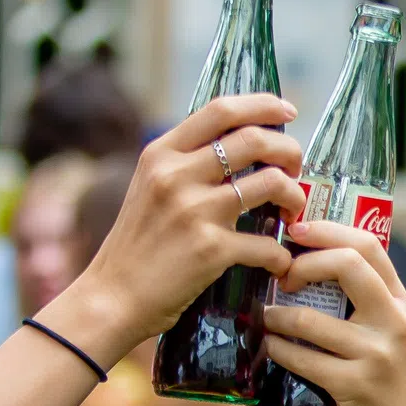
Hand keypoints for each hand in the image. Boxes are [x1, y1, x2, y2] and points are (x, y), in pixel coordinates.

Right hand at [50, 94, 305, 355]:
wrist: (111, 299)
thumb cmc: (136, 247)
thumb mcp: (148, 188)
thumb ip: (184, 164)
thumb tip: (236, 144)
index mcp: (161, 154)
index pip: (221, 110)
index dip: (263, 105)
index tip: (287, 113)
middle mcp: (177, 175)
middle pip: (255, 140)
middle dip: (290, 152)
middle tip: (295, 170)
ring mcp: (194, 210)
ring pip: (272, 182)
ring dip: (294, 197)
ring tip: (291, 214)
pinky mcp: (211, 249)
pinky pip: (268, 244)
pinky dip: (281, 256)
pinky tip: (278, 263)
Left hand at [258, 220, 405, 405]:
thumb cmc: (387, 380)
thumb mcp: (386, 332)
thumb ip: (361, 299)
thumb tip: (306, 260)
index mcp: (398, 301)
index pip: (367, 245)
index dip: (326, 230)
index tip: (294, 229)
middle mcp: (392, 321)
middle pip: (347, 265)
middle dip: (302, 263)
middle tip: (281, 275)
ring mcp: (375, 354)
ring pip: (311, 320)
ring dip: (276, 315)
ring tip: (265, 316)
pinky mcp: (355, 385)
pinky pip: (302, 359)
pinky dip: (277, 350)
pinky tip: (269, 346)